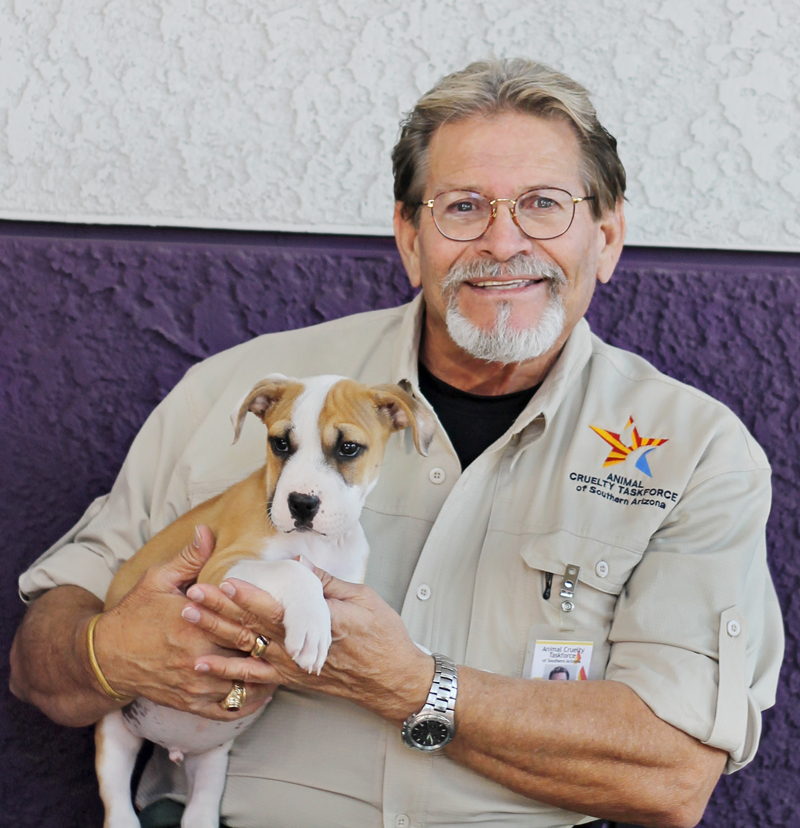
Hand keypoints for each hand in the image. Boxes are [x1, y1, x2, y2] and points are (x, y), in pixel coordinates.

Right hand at [92, 525, 272, 719]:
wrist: (106, 657)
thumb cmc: (135, 614)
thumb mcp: (158, 579)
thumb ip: (189, 558)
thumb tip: (207, 530)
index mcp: (194, 624)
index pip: (241, 622)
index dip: (264, 619)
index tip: (284, 614)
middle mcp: (197, 657)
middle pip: (247, 653)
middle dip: (269, 647)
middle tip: (294, 641)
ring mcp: (194, 683)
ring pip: (242, 684)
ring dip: (265, 676)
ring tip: (286, 665)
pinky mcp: (189, 703)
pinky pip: (226, 710)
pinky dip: (247, 704)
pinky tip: (262, 694)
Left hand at [184, 561, 434, 724]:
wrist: (392, 679)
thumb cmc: (382, 635)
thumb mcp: (361, 598)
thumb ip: (326, 582)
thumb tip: (298, 563)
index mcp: (317, 624)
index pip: (276, 609)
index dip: (249, 596)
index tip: (226, 582)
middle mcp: (299, 648)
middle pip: (252, 626)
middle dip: (220, 609)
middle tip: (192, 595)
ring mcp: (292, 666)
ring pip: (246, 648)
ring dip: (214, 634)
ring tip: (188, 619)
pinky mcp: (291, 678)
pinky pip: (253, 677)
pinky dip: (226, 672)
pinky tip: (202, 665)